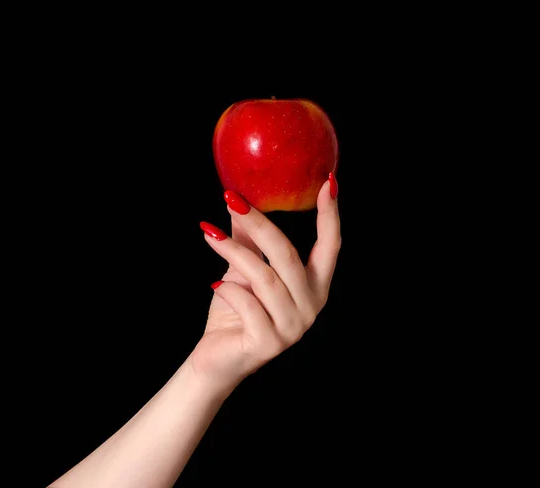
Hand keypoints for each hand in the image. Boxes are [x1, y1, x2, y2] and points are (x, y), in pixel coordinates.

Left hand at [190, 174, 340, 391]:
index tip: (328, 182)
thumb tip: (242, 202)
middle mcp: (310, 305)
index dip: (330, 215)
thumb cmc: (235, 311)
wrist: (216, 358)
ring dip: (233, 252)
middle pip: (289, 256)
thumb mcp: (244, 270)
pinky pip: (247, 304)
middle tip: (233, 200)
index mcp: (313, 285)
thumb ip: (249, 240)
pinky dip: (227, 290)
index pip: (330, 246)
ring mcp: (292, 327)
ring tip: (208, 234)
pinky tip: (215, 285)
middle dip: (260, 224)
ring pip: (265, 278)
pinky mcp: (269, 343)